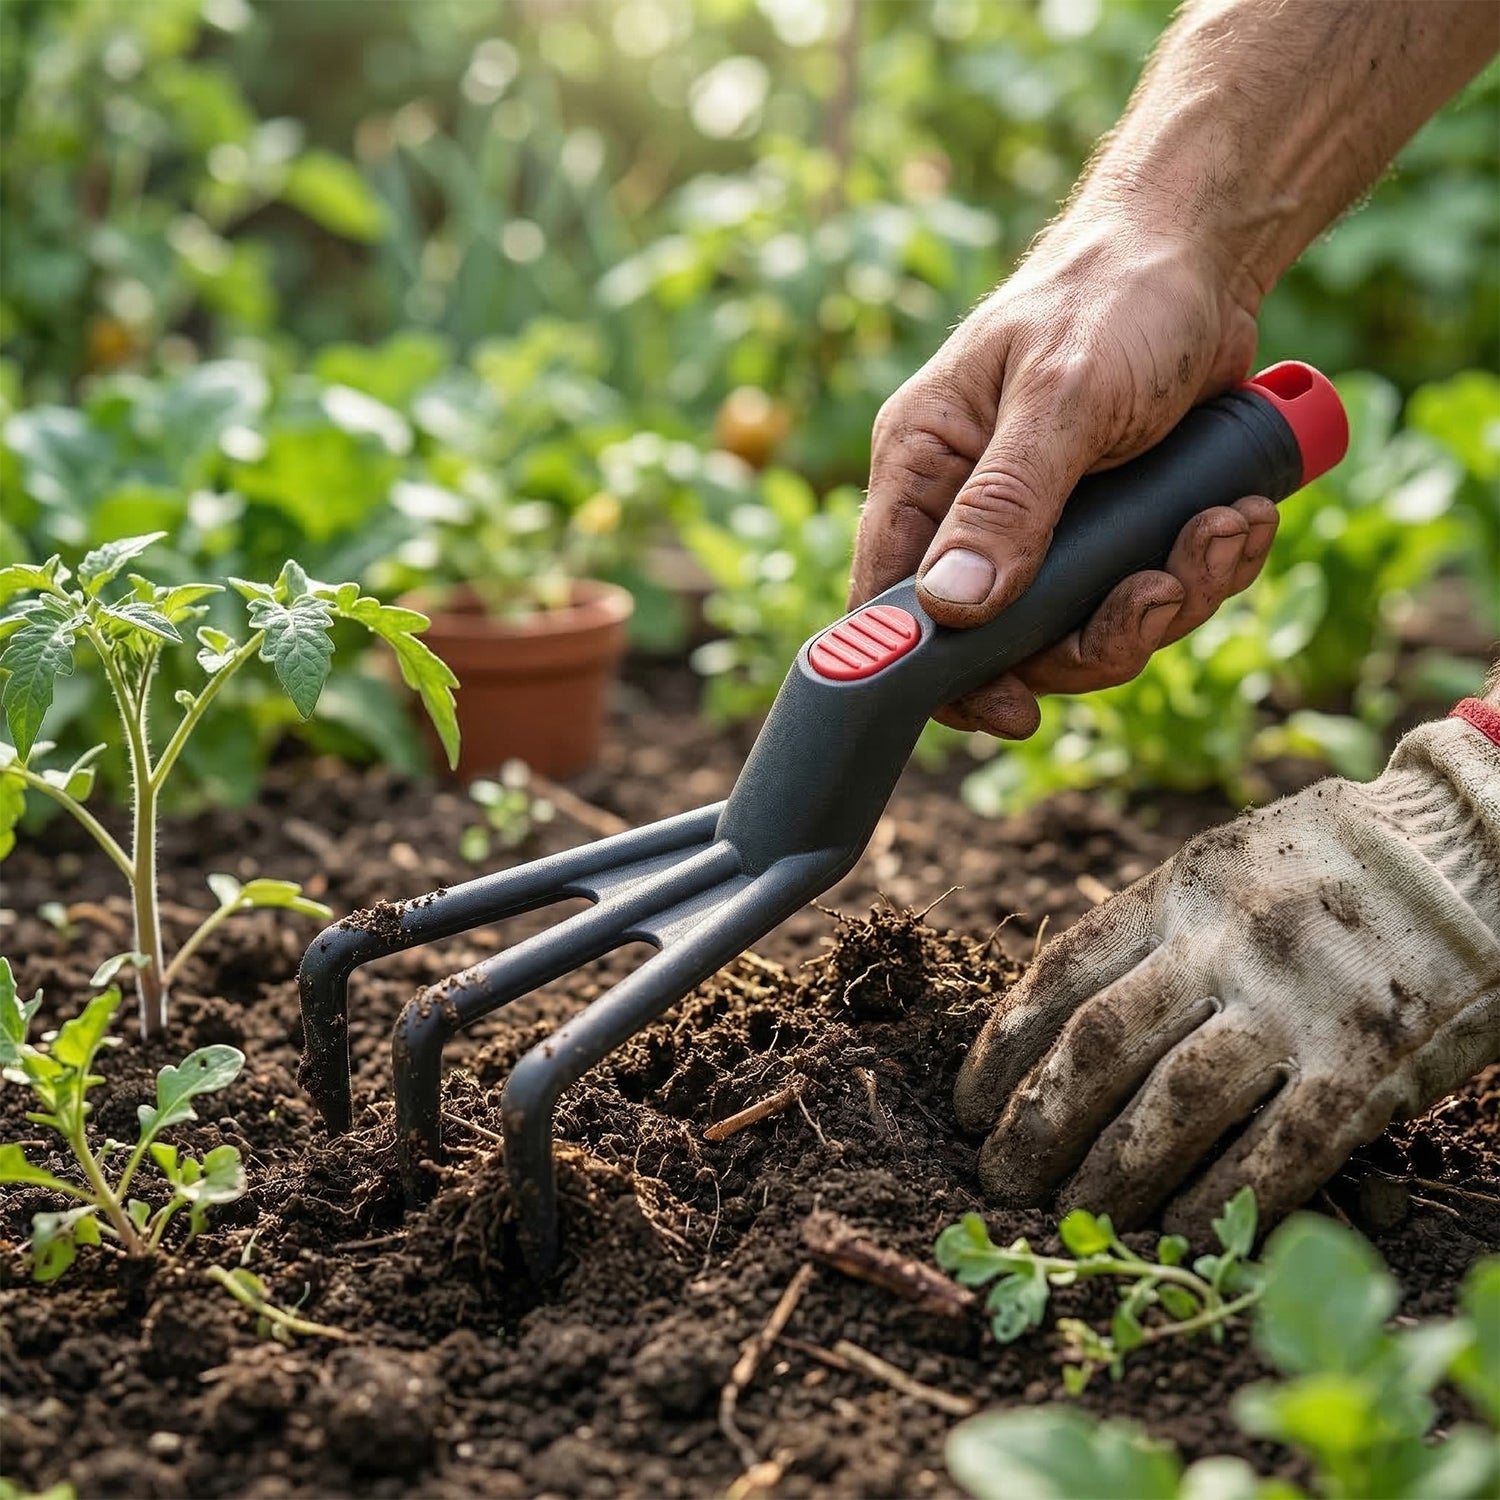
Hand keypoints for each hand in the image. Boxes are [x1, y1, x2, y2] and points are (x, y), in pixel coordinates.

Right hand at [852, 213, 1269, 737]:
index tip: (1010, 707)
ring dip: (1166, 601)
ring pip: (1083, 630)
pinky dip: (1200, 573)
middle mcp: (971, 509)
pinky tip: (1236, 518)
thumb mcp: (1059, 397)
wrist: (1204, 256)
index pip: (891, 600)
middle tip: (1157, 595)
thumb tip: (952, 609)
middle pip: (1003, 641)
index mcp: (925, 468)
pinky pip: (1143, 596)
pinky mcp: (1110, 532)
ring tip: (1223, 530)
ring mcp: (1044, 528)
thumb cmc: (1112, 298)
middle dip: (1093, 637)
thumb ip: (1005, 503)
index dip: (938, 671)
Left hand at [953, 711, 1499, 1236]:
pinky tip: (1176, 1234)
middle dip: (1037, 1126)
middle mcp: (1227, 943)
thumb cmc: (1334, 864)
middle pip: (1101, 1050)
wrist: (1478, 850)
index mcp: (1181, 889)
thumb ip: (1153, 927)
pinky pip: (1278, 1148)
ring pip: (1175, 1106)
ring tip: (1069, 1216)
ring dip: (1111, 1175)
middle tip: (999, 1183)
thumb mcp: (1226, 862)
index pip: (1062, 978)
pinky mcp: (1371, 1060)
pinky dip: (1218, 1198)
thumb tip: (1062, 1014)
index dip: (1003, 1050)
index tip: (968, 1106)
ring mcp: (1299, 1002)